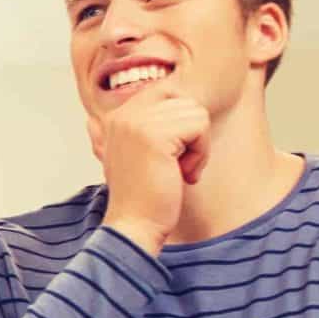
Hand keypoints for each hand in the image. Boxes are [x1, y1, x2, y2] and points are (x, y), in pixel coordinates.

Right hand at [87, 82, 208, 254]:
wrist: (134, 225)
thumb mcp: (133, 154)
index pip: (168, 92)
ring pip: (197, 113)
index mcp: (118, 116)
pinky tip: (182, 174)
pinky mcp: (155, 135)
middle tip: (176, 165)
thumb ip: (133, 127)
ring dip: (197, 147)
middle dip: (192, 135)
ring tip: (178, 170)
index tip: (169, 154)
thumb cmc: (141, 196)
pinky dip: (200, 154)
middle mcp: (124, 114)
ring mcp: (138, 122)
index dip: (182, 123)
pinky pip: (200, 127)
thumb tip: (120, 110)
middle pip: (186, 102)